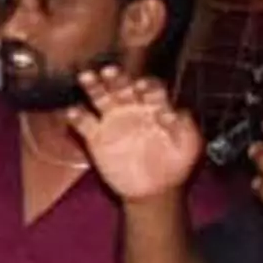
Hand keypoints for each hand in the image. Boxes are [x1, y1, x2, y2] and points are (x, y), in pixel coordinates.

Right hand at [74, 67, 206, 202]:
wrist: (153, 191)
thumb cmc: (175, 166)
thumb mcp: (188, 145)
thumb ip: (183, 126)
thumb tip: (171, 111)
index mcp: (156, 107)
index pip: (151, 88)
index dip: (146, 84)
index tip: (142, 85)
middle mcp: (133, 109)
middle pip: (123, 87)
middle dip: (117, 78)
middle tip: (109, 71)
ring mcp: (112, 122)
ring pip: (101, 98)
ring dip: (93, 87)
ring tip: (86, 77)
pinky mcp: (95, 138)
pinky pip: (83, 123)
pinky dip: (76, 116)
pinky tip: (74, 111)